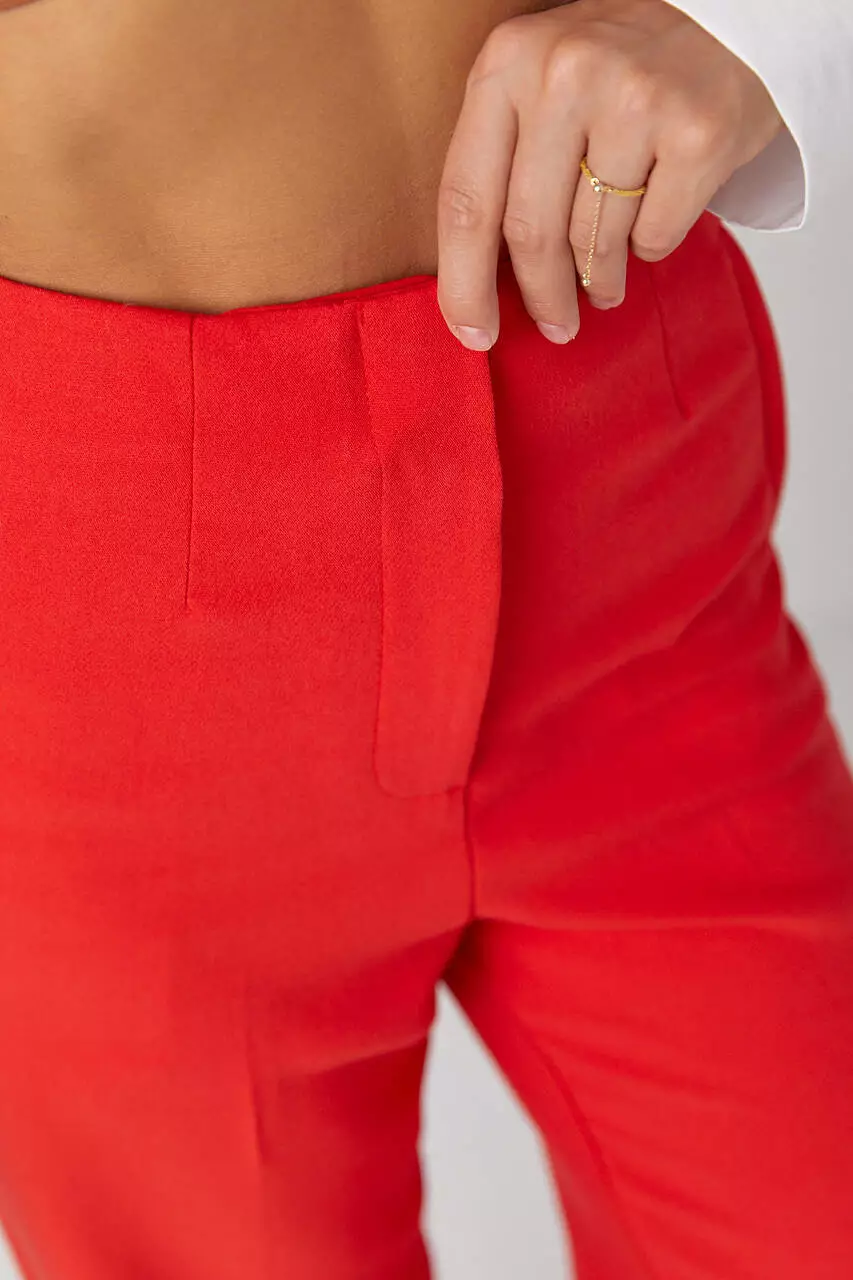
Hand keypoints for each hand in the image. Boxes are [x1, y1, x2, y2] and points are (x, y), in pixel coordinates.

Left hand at [436, 0, 782, 349]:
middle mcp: (565, 75)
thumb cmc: (623, 64)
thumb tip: (476, 280)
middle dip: (542, 297)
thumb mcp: (542, 79)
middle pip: (530, 233)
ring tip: (604, 285)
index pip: (466, 197)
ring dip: (598, 281)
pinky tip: (653, 225)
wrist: (731, 15)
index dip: (463, 281)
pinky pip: (654, 236)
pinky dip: (650, 248)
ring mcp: (636, 100)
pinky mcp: (698, 132)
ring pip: (594, 243)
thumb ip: (504, 155)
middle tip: (555, 326)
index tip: (473, 333)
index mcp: (508, 62)